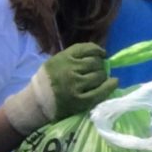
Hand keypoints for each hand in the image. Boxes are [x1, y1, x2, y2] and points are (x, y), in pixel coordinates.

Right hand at [3, 43, 117, 134]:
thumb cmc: (50, 80)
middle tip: (97, 70)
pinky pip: (101, 91)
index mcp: (63, 58)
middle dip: (99, 65)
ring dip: (102, 76)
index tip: (102, 54)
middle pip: (95, 63)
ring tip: (99, 79)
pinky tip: (113, 82)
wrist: (37, 102)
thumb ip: (75, 56)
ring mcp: (75, 86)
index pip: (87, 49)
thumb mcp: (57, 61)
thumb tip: (101, 54)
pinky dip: (110, 85)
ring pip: (100, 75)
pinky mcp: (80, 100)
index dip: (98, 51)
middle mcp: (69, 70)